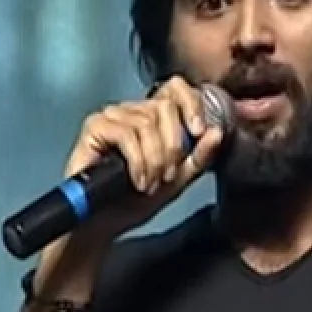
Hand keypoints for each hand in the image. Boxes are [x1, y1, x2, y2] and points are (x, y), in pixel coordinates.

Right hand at [39, 77, 224, 287]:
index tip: (199, 131)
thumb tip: (216, 132)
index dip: (191, 104)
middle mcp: (132, 110)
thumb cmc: (135, 200)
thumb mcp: (178, 180)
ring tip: (150, 183)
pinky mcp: (94, 127)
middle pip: (164, 107)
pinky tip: (137, 179)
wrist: (104, 223)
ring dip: (155, 160)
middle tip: (166, 176)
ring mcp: (112, 116)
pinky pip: (126, 134)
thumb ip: (199, 157)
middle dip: (173, 147)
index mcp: (154, 116)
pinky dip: (137, 161)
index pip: (176, 88)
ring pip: (147, 123)